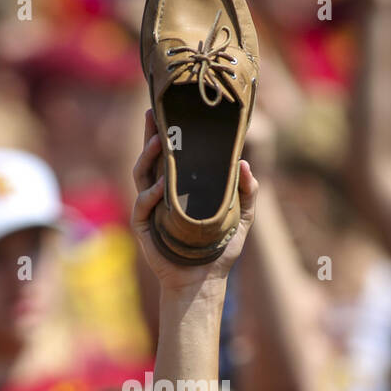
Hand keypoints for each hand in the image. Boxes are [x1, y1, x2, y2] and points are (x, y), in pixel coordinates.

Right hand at [131, 109, 257, 292]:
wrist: (204, 281)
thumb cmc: (220, 250)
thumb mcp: (242, 219)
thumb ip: (248, 193)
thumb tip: (246, 164)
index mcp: (182, 186)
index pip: (173, 153)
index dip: (169, 132)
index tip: (173, 109)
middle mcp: (162, 192)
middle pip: (151, 156)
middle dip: (150, 134)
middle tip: (154, 113)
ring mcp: (150, 208)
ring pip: (142, 174)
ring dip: (148, 157)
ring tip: (159, 141)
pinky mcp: (143, 226)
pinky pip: (143, 204)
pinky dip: (150, 194)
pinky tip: (161, 186)